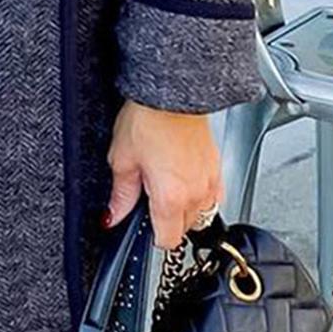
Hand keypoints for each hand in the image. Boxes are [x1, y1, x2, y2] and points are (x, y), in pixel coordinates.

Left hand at [106, 101, 222, 248]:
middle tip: (149, 199)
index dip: (151, 237)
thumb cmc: (148, 119)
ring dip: (184, 210)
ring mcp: (211, 181)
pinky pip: (212, 196)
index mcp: (171, 197)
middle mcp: (196, 193)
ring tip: (166, 186)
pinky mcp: (218, 167)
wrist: (173, 91)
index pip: (167, 241)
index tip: (142, 225)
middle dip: (166, 221)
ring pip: (201, 214)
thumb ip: (121, 196)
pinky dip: (199, 195)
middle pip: (184, 229)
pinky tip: (182, 178)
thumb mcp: (123, 160)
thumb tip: (114, 216)